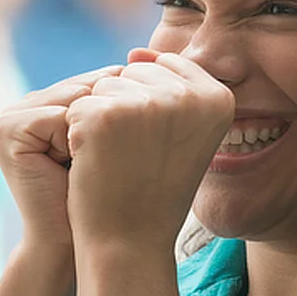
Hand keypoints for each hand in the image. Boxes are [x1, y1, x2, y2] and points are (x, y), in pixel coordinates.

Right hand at [0, 66, 123, 251]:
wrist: (74, 244)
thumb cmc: (105, 196)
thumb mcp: (114, 140)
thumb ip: (117, 100)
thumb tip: (142, 55)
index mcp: (48, 101)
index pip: (99, 80)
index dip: (121, 111)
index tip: (127, 147)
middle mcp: (24, 103)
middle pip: (87, 85)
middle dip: (107, 122)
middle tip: (110, 160)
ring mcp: (9, 115)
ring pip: (77, 99)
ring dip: (93, 133)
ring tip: (90, 165)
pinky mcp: (5, 129)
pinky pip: (59, 115)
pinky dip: (74, 142)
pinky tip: (73, 167)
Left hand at [65, 48, 234, 250]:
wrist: (130, 243)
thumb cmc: (154, 189)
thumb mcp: (182, 134)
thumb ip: (172, 89)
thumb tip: (134, 52)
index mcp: (218, 98)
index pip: (166, 70)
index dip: (149, 110)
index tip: (158, 148)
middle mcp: (189, 96)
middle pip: (133, 74)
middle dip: (124, 113)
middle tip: (137, 158)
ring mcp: (147, 104)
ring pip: (104, 87)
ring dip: (101, 123)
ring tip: (120, 162)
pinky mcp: (104, 115)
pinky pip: (79, 106)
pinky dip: (78, 136)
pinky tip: (97, 165)